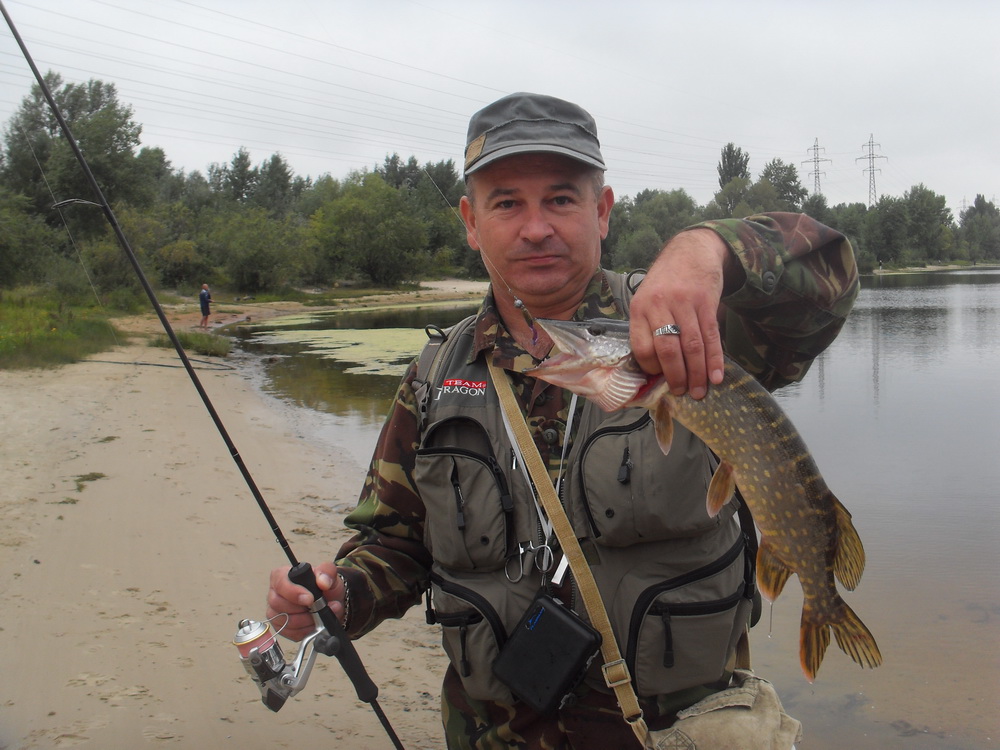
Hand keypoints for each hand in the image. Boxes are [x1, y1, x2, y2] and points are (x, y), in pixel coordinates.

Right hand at [266, 561, 343, 640]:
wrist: (331, 601)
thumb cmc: (324, 585)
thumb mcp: (329, 572)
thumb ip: (327, 572)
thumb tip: (323, 582)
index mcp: (281, 576)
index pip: (280, 583)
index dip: (293, 592)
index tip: (310, 599)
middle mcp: (274, 594)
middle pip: (278, 604)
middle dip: (302, 609)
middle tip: (319, 607)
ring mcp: (276, 612)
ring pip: (285, 621)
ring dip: (307, 620)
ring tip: (321, 614)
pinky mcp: (282, 628)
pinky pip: (291, 633)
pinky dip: (307, 630)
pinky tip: (315, 623)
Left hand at [629, 228, 732, 399]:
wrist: (691, 251)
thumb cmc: (666, 281)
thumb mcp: (646, 298)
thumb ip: (648, 327)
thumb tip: (655, 368)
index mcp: (639, 308)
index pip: (642, 348)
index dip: (652, 368)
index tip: (660, 378)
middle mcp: (660, 305)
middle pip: (668, 350)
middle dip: (677, 377)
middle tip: (683, 393)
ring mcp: (685, 303)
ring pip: (692, 346)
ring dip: (697, 373)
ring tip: (699, 392)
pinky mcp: (706, 303)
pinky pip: (711, 336)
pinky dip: (714, 360)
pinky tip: (716, 376)